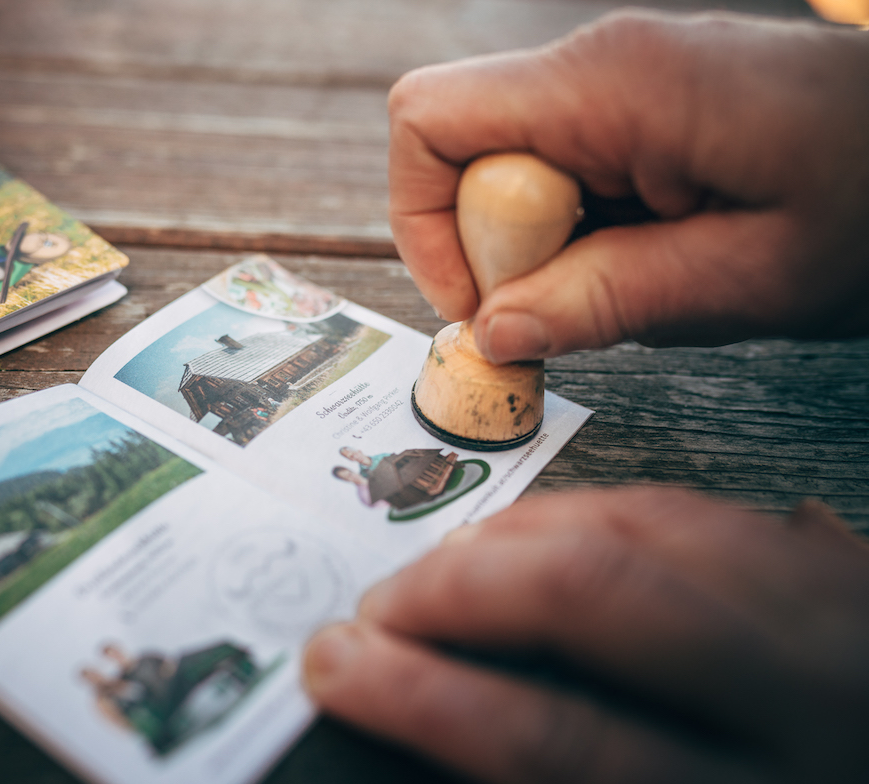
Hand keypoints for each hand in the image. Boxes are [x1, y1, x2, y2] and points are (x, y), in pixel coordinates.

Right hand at [303, 488, 868, 783]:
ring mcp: (850, 618)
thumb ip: (587, 778)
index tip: (341, 669)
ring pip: (652, 525)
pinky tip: (554, 531)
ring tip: (450, 562)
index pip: (564, 746)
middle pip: (601, 597)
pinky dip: (607, 512)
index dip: (427, 703)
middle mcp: (822, 699)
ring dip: (522, 534)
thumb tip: (449, 715)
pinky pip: (708, 508)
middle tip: (384, 605)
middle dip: (457, 589)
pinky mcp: (861, 574)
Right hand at [388, 10, 868, 362]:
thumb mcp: (748, 276)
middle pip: (462, 157)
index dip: (422, 223)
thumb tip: (491, 331)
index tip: (480, 305)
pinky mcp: (635, 105)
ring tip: (639, 281)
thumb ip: (607, 301)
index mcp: (610, 85)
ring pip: (508, 173)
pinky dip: (578, 232)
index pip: (428, 121)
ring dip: (544, 249)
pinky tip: (653, 255)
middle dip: (496, 251)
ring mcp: (615, 80)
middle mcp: (597, 65)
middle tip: (581, 307)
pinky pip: (559, 172)